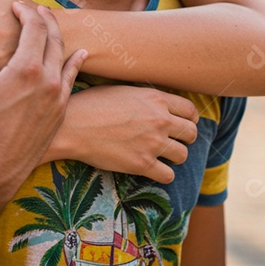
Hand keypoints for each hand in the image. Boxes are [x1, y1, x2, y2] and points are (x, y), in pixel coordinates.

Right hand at [0, 3, 85, 194]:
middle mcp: (48, 79)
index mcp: (26, 68)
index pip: (34, 27)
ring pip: (64, 56)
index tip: (17, 6)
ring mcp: (58, 95)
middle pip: (53, 37)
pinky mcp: (61, 110)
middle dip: (44, 19)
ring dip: (57, 37)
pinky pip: (72, 78)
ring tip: (50, 26)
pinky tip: (78, 54)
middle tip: (36, 10)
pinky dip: (74, 62)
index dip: (26, 12)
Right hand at [55, 86, 198, 183]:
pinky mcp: (142, 164)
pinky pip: (168, 175)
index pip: (190, 111)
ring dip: (173, 157)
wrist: (73, 125)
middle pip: (191, 134)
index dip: (188, 119)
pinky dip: (162, 174)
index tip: (180, 125)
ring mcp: (153, 143)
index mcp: (156, 99)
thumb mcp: (123, 90)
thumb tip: (156, 104)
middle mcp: (160, 120)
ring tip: (160, 156)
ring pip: (183, 155)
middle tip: (170, 141)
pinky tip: (151, 169)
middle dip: (184, 139)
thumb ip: (146, 98)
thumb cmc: (92, 104)